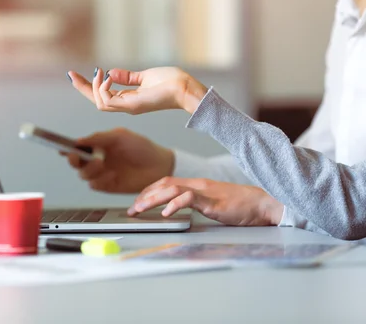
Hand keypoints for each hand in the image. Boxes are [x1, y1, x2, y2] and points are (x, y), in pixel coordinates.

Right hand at [64, 127, 173, 193]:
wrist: (159, 166)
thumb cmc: (142, 148)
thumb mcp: (120, 136)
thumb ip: (99, 137)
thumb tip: (80, 140)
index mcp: (99, 146)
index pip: (79, 147)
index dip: (68, 148)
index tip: (64, 148)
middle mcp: (97, 160)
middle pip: (76, 163)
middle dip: (74, 160)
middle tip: (77, 156)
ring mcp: (102, 174)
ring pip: (83, 175)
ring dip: (89, 169)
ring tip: (101, 163)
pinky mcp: (108, 186)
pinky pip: (95, 185)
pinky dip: (100, 180)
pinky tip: (112, 175)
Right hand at [67, 67, 208, 114]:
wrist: (185, 89)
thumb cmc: (171, 83)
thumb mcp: (145, 77)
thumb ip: (128, 77)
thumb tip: (112, 72)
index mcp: (128, 100)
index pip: (102, 96)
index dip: (88, 86)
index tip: (75, 75)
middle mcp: (125, 106)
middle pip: (96, 101)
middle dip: (82, 88)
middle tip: (71, 74)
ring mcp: (128, 107)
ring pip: (99, 103)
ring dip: (94, 86)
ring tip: (99, 72)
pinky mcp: (132, 105)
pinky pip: (108, 102)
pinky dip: (103, 89)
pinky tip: (106, 77)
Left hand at [128, 177, 283, 225]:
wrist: (264, 203)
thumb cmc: (240, 205)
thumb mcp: (212, 202)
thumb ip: (196, 203)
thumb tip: (177, 210)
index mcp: (197, 184)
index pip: (166, 182)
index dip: (149, 190)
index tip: (137, 201)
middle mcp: (198, 185)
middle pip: (165, 184)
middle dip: (145, 195)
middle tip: (132, 208)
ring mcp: (206, 192)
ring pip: (172, 189)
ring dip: (153, 199)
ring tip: (140, 209)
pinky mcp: (214, 202)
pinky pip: (190, 199)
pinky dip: (175, 205)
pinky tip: (166, 213)